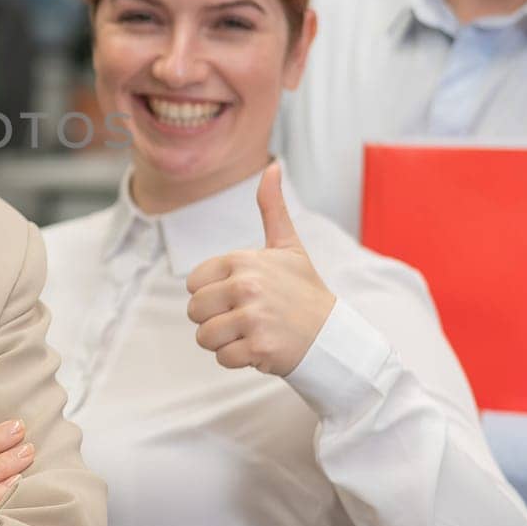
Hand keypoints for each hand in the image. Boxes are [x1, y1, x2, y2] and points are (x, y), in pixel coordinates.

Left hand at [185, 163, 336, 376]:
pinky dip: (238, 359)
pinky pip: (222, 358)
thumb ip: (272, 208)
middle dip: (215, 320)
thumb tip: (272, 166)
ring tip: (253, 333)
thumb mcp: (288, 247)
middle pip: (194, 312)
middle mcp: (247, 285)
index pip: (193, 285)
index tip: (241, 296)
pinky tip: (261, 348)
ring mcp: (253, 317)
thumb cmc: (304, 291)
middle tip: (248, 318)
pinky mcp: (258, 347)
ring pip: (204, 337)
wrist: (333, 336)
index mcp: (244, 261)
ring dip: (225, 341)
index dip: (212, 295)